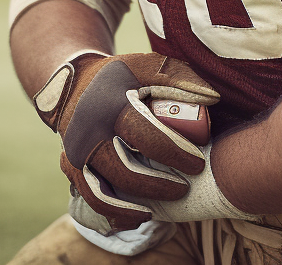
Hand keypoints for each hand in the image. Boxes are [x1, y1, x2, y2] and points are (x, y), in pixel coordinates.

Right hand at [33, 51, 217, 229]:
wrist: (73, 83)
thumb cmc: (120, 76)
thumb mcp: (147, 66)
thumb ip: (179, 77)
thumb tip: (212, 99)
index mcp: (111, 105)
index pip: (147, 137)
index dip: (176, 154)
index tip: (198, 164)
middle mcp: (88, 131)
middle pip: (125, 171)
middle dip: (159, 186)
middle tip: (184, 189)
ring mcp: (75, 152)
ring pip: (104, 193)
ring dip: (134, 206)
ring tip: (159, 209)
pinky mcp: (69, 167)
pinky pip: (91, 198)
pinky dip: (114, 213)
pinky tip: (138, 215)